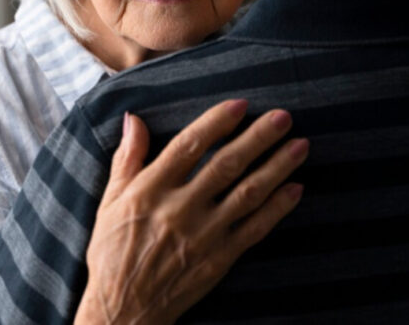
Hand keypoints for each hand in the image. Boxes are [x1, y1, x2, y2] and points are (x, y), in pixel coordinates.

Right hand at [75, 99, 306, 324]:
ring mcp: (203, 235)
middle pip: (226, 165)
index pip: (189, 146)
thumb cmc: (112, 252)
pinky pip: (255, 229)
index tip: (241, 104)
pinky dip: (278, 208)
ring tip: (299, 146)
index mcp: (150, 190)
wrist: (123, 308)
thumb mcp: (109, 201)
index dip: (216, 122)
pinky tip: (296, 189)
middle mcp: (179, 209)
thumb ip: (126, 159)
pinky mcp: (219, 259)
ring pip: (247, 194)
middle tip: (283, 116)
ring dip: (277, 167)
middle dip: (258, 138)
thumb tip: (133, 119)